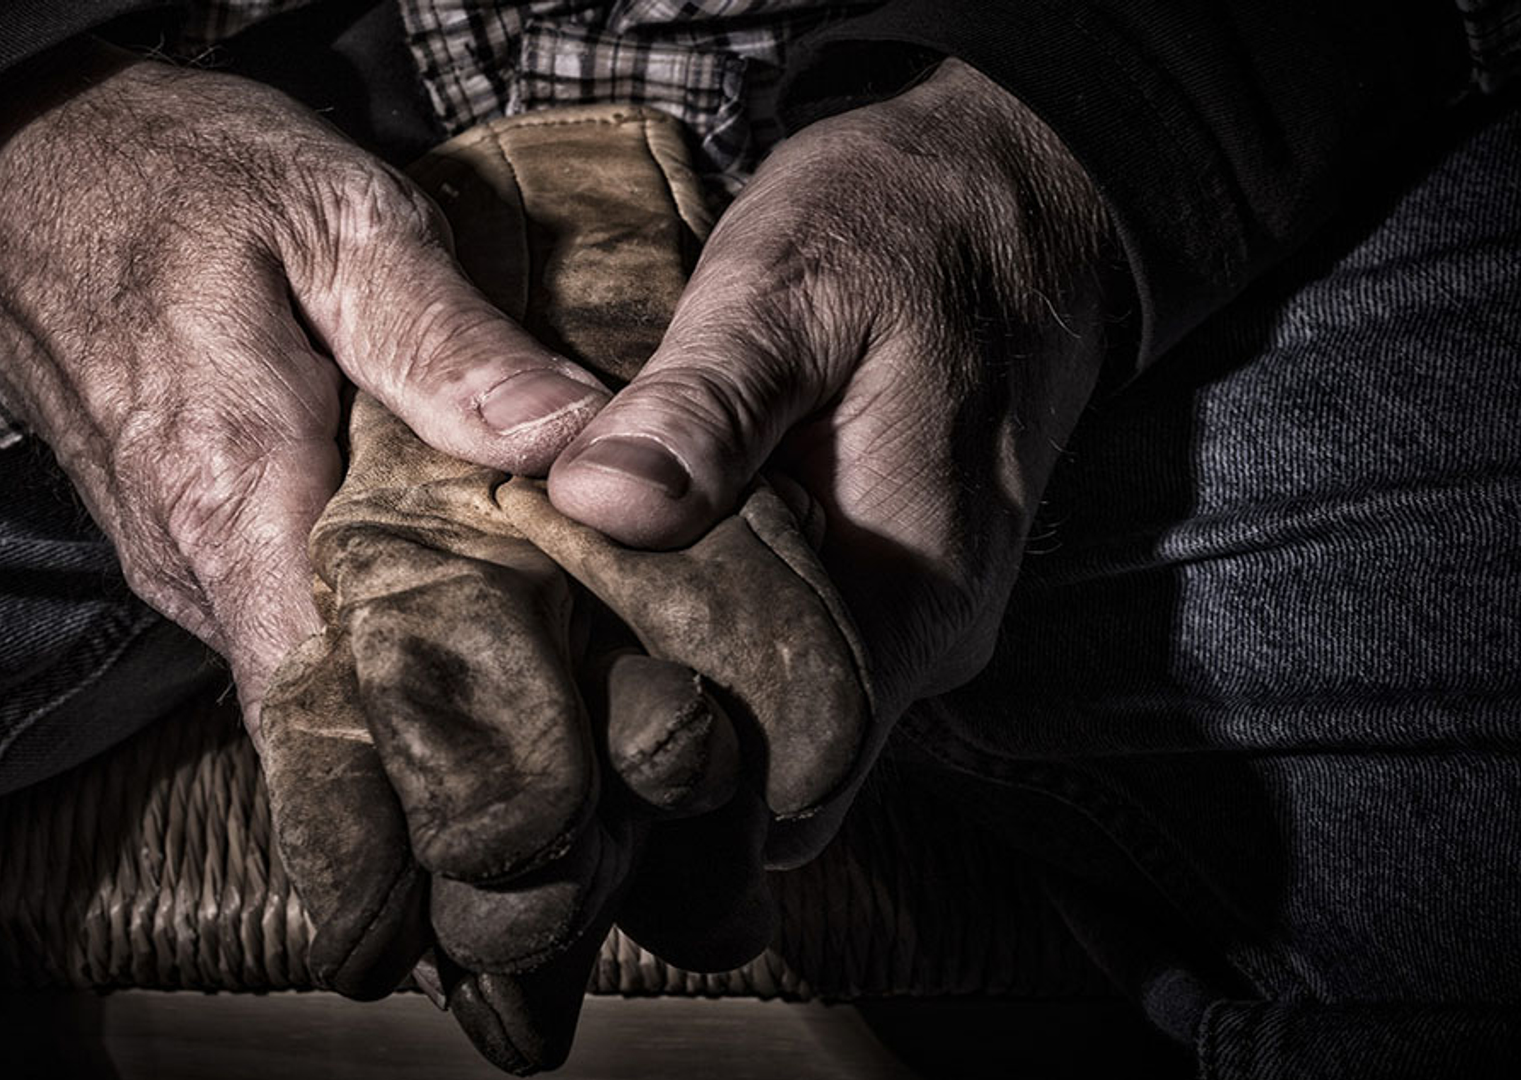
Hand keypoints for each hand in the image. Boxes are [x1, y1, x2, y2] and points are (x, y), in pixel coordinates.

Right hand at [0, 53, 610, 720]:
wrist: (19, 164)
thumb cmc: (178, 174)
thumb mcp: (336, 217)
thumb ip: (450, 343)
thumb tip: (581, 447)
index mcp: (235, 493)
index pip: (328, 701)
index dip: (432, 747)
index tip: (539, 756)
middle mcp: (193, 561)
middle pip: (335, 698)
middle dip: (452, 708)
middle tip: (576, 689)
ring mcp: (176, 563)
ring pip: (308, 662)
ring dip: (411, 659)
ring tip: (534, 636)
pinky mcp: (176, 546)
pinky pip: (282, 615)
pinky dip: (363, 610)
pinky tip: (445, 573)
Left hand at [547, 59, 1119, 712]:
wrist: (1015, 196)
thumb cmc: (904, 229)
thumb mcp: (787, 287)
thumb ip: (701, 405)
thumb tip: (597, 507)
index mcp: (912, 595)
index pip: (788, 773)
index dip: (672, 776)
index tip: (557, 716)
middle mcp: (918, 637)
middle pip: (772, 762)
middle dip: (651, 743)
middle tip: (531, 675)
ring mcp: (903, 616)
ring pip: (773, 708)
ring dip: (671, 682)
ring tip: (558, 627)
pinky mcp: (877, 581)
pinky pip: (783, 646)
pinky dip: (701, 630)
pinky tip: (620, 581)